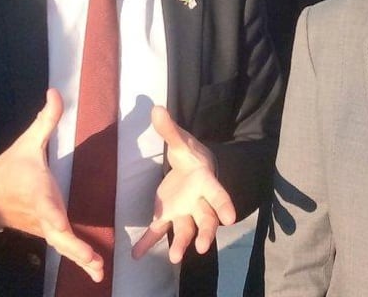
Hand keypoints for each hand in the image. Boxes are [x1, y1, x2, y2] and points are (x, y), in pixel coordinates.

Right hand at [0, 89, 103, 282]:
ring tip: (98, 272)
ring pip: (61, 245)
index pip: (45, 208)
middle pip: (57, 235)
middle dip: (75, 249)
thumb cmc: (9, 169)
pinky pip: (63, 246)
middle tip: (94, 262)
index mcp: (37, 193)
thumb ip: (46, 120)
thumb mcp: (26, 142)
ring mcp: (43, 227)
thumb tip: (55, 91)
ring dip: (79, 258)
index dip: (54, 218)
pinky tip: (94, 268)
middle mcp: (41, 214)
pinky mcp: (46, 233)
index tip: (62, 227)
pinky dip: (77, 258)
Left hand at [131, 106, 235, 262]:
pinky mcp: (168, 216)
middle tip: (202, 248)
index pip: (218, 194)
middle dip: (205, 234)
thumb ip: (169, 130)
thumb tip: (156, 108)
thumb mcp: (181, 142)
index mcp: (206, 182)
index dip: (225, 205)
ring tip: (173, 258)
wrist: (190, 168)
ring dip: (180, 244)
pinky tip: (137, 255)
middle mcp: (199, 202)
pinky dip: (148, 243)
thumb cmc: (191, 156)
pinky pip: (159, 231)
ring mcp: (184, 212)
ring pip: (186, 230)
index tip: (230, 219)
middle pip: (206, 219)